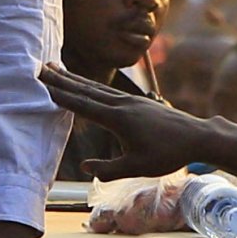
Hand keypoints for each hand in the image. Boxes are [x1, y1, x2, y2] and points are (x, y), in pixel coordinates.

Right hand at [42, 65, 209, 179]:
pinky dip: (90, 84)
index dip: (61, 95)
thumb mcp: (138, 167)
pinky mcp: (137, 101)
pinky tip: (85, 83)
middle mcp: (121, 104)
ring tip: (56, 68)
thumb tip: (84, 167)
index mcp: (118, 118)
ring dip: (74, 78)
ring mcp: (130, 100)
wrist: (196, 137)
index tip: (42, 85)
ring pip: (95, 87)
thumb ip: (109, 169)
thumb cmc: (168, 154)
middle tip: (40, 68)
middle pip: (85, 89)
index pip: (83, 105)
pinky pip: (106, 90)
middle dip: (61, 79)